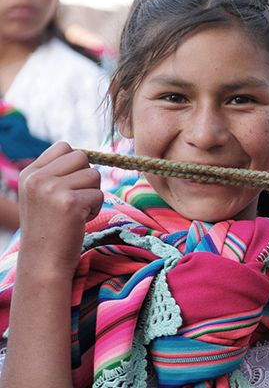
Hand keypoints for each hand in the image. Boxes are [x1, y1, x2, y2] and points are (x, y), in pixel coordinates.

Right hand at [17, 142, 101, 276]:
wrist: (44, 261)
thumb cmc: (50, 227)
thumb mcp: (42, 194)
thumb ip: (57, 173)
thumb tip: (86, 153)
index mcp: (29, 173)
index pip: (64, 146)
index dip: (75, 164)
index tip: (69, 186)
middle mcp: (37, 178)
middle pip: (82, 157)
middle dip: (86, 178)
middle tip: (74, 199)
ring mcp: (52, 189)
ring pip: (94, 175)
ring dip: (92, 194)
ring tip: (75, 212)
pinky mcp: (70, 203)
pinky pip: (99, 195)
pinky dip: (95, 209)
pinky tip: (79, 221)